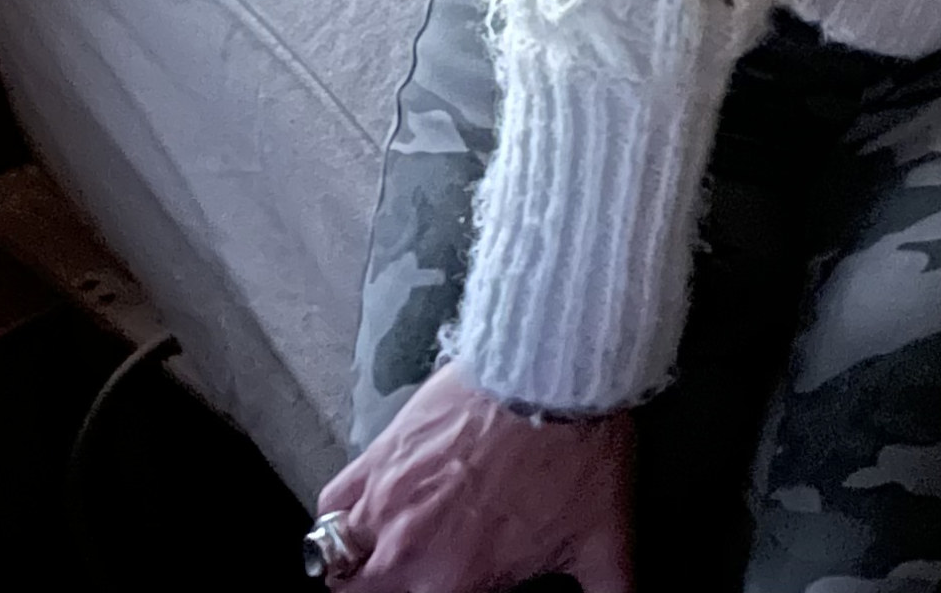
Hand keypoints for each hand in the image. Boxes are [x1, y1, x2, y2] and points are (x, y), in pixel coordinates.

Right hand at [313, 361, 635, 592]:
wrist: (557, 370)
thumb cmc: (580, 449)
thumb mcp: (606, 537)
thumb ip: (610, 591)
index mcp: (457, 583)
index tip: (439, 587)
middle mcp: (410, 551)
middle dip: (381, 592)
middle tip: (405, 578)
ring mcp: (386, 504)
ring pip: (334, 562)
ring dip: (354, 565)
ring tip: (378, 558)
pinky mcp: (376, 459)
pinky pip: (330, 505)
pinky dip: (337, 517)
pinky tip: (360, 516)